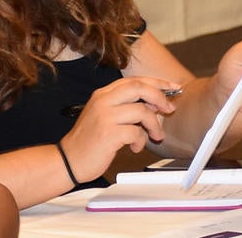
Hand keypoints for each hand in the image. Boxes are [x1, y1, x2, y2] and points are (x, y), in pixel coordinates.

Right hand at [60, 76, 181, 179]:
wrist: (68, 160)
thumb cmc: (89, 141)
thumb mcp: (105, 116)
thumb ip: (126, 107)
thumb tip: (155, 103)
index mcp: (103, 94)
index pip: (134, 80)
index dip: (157, 83)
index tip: (173, 88)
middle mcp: (103, 101)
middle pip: (139, 87)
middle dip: (160, 96)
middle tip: (169, 109)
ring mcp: (105, 117)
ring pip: (142, 111)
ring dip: (154, 125)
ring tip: (155, 135)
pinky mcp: (108, 134)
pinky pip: (136, 133)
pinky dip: (141, 141)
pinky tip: (135, 147)